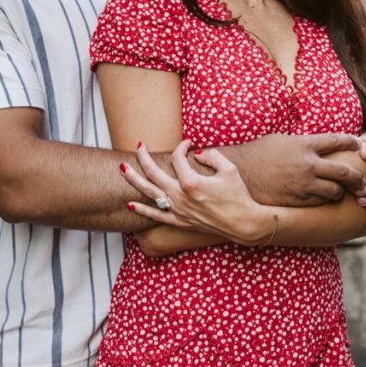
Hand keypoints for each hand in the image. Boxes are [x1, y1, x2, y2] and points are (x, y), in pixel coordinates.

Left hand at [122, 141, 272, 243]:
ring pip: (149, 193)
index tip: (189, 143)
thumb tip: (195, 154)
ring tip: (122, 168)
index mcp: (191, 182)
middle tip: (139, 145)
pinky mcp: (180, 221)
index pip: (178, 157)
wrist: (243, 223)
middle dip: (144, 157)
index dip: (182, 146)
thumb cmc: (238, 195)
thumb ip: (211, 155)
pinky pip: (156, 216)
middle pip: (154, 173)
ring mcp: (178, 210)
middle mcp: (180, 196)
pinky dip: (142, 210)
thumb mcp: (229, 169)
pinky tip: (130, 204)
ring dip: (134, 179)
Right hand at [231, 132, 364, 205]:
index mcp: (305, 144)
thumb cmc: (259, 153)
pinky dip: (324, 200)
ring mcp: (304, 185)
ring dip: (340, 191)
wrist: (241, 173)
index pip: (339, 140)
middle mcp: (308, 164)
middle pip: (345, 171)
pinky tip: (322, 197)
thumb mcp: (282, 140)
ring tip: (339, 190)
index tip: (360, 145)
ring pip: (335, 191)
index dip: (353, 142)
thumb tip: (320, 144)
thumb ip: (304, 143)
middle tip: (362, 180)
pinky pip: (320, 202)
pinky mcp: (298, 200)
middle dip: (358, 177)